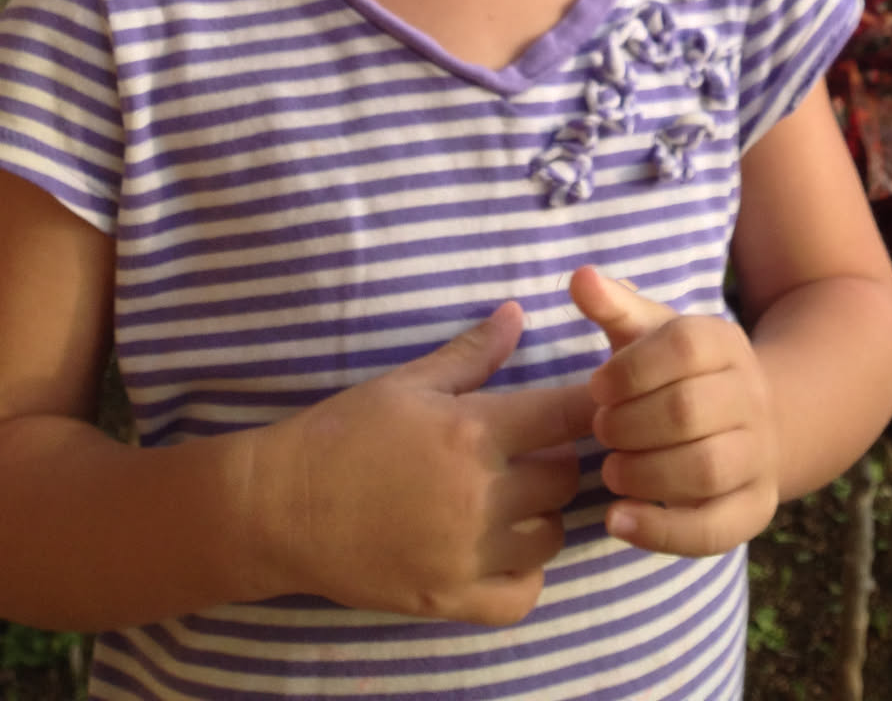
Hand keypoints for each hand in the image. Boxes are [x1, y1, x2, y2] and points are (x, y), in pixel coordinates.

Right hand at [257, 302, 593, 624]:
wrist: (281, 507)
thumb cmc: (344, 432)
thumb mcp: (409, 382)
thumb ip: (472, 352)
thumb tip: (517, 312)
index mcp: (473, 431)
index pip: (567, 415)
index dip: (587, 407)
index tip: (588, 406)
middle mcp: (479, 496)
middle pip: (568, 478)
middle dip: (562, 458)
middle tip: (538, 451)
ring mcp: (465, 555)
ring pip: (551, 536)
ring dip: (544, 515)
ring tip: (518, 499)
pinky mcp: (448, 600)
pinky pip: (522, 596)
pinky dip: (524, 574)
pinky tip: (505, 550)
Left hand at [570, 265, 779, 557]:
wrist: (749, 421)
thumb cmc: (678, 374)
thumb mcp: (651, 334)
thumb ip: (614, 307)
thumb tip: (580, 277)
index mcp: (725, 344)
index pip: (682, 346)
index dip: (630, 369)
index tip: (596, 387)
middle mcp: (751, 396)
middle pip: (689, 411)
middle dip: (630, 425)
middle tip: (600, 431)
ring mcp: (758, 455)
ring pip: (704, 469)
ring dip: (644, 474)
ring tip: (610, 471)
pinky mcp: (755, 509)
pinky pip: (714, 529)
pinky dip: (661, 532)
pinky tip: (618, 520)